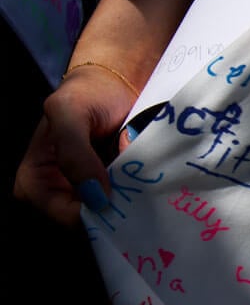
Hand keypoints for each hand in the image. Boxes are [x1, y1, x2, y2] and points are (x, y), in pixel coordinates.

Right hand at [12, 0, 194, 225]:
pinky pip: (130, 206)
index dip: (99, 218)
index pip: (68, 219)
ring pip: (115, 218)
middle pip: (93, 223)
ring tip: (157, 195)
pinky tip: (160, 191)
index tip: (129, 206)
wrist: (117, 81)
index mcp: (34, 185)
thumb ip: (74, 153)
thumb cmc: (86, 92)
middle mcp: (59, 196)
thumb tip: (95, 197)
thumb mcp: (69, 113)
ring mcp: (89, 196)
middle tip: (150, 202)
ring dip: (137, 208)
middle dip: (121, 215)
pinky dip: (145, 199)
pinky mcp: (114, 191)